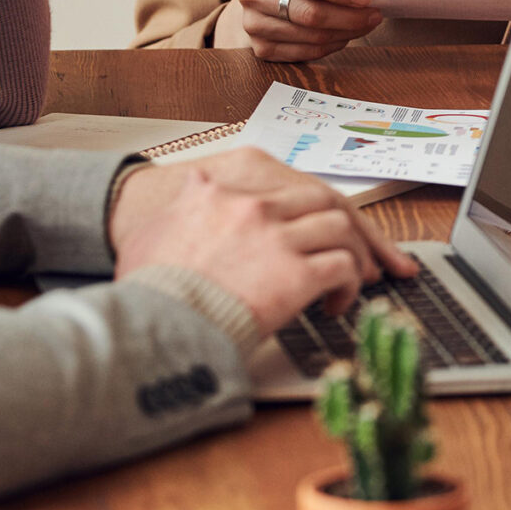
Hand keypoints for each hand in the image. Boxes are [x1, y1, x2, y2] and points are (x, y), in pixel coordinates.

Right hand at [111, 146, 418, 329]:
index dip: (309, 210)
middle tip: (360, 252)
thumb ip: (183, 204)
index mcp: (220, 192)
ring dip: (353, 255)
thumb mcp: (153, 232)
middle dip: (348, 227)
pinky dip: (348, 285)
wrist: (154, 325)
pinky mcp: (297, 272)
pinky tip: (336, 303)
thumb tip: (194, 184)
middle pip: (323, 201)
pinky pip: (342, 268)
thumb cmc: (149, 290)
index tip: (318, 228)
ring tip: (352, 279)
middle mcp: (254, 207)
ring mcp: (278, 237)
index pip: (285, 189)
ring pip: (341, 229)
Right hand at [221, 0, 381, 61]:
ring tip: (365, 25)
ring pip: (310, 36)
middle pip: (309, 13)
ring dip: (345, 33)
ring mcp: (253, 24)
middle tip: (374, 15)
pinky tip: (346, 36)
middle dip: (348, 17)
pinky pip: (305, 53)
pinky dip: (331, 46)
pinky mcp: (260, 48)